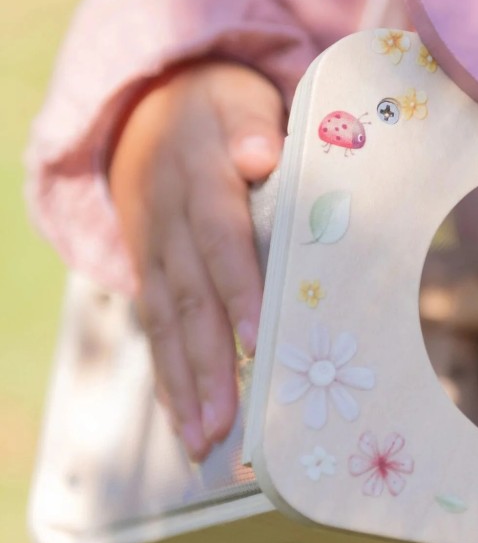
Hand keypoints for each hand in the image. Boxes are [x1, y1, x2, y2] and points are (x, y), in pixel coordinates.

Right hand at [109, 61, 284, 459]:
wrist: (152, 109)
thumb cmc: (220, 109)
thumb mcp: (237, 101)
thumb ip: (250, 125)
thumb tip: (262, 153)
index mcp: (199, 178)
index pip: (221, 238)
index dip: (239, 288)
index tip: (259, 338)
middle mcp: (170, 224)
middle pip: (189, 299)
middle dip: (207, 364)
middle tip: (227, 424)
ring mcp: (154, 253)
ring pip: (166, 324)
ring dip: (184, 385)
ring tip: (203, 441)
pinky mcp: (150, 273)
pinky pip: (155, 327)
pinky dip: (167, 376)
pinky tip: (183, 421)